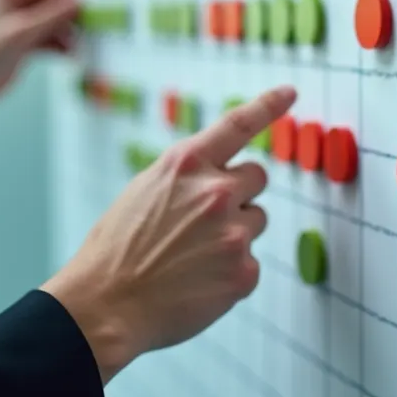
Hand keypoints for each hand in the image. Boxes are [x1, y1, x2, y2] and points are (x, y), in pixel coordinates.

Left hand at [0, 0, 79, 127]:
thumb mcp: (23, 31)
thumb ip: (52, 16)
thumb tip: (78, 2)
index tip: (84, 6)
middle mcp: (15, 7)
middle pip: (50, 4)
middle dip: (68, 16)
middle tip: (85, 27)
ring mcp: (20, 26)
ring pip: (51, 24)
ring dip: (65, 33)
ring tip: (76, 46)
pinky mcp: (24, 45)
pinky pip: (48, 40)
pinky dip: (59, 46)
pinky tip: (69, 55)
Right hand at [42, 85, 297, 383]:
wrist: (106, 305)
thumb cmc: (117, 250)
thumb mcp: (144, 192)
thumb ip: (187, 179)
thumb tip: (220, 178)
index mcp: (185, 164)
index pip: (237, 125)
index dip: (268, 105)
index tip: (290, 91)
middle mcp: (216, 191)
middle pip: (257, 176)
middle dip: (239, 192)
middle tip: (206, 219)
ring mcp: (234, 232)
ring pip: (256, 220)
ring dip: (235, 232)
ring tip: (193, 255)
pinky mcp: (244, 271)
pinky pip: (249, 261)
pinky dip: (230, 272)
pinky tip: (198, 283)